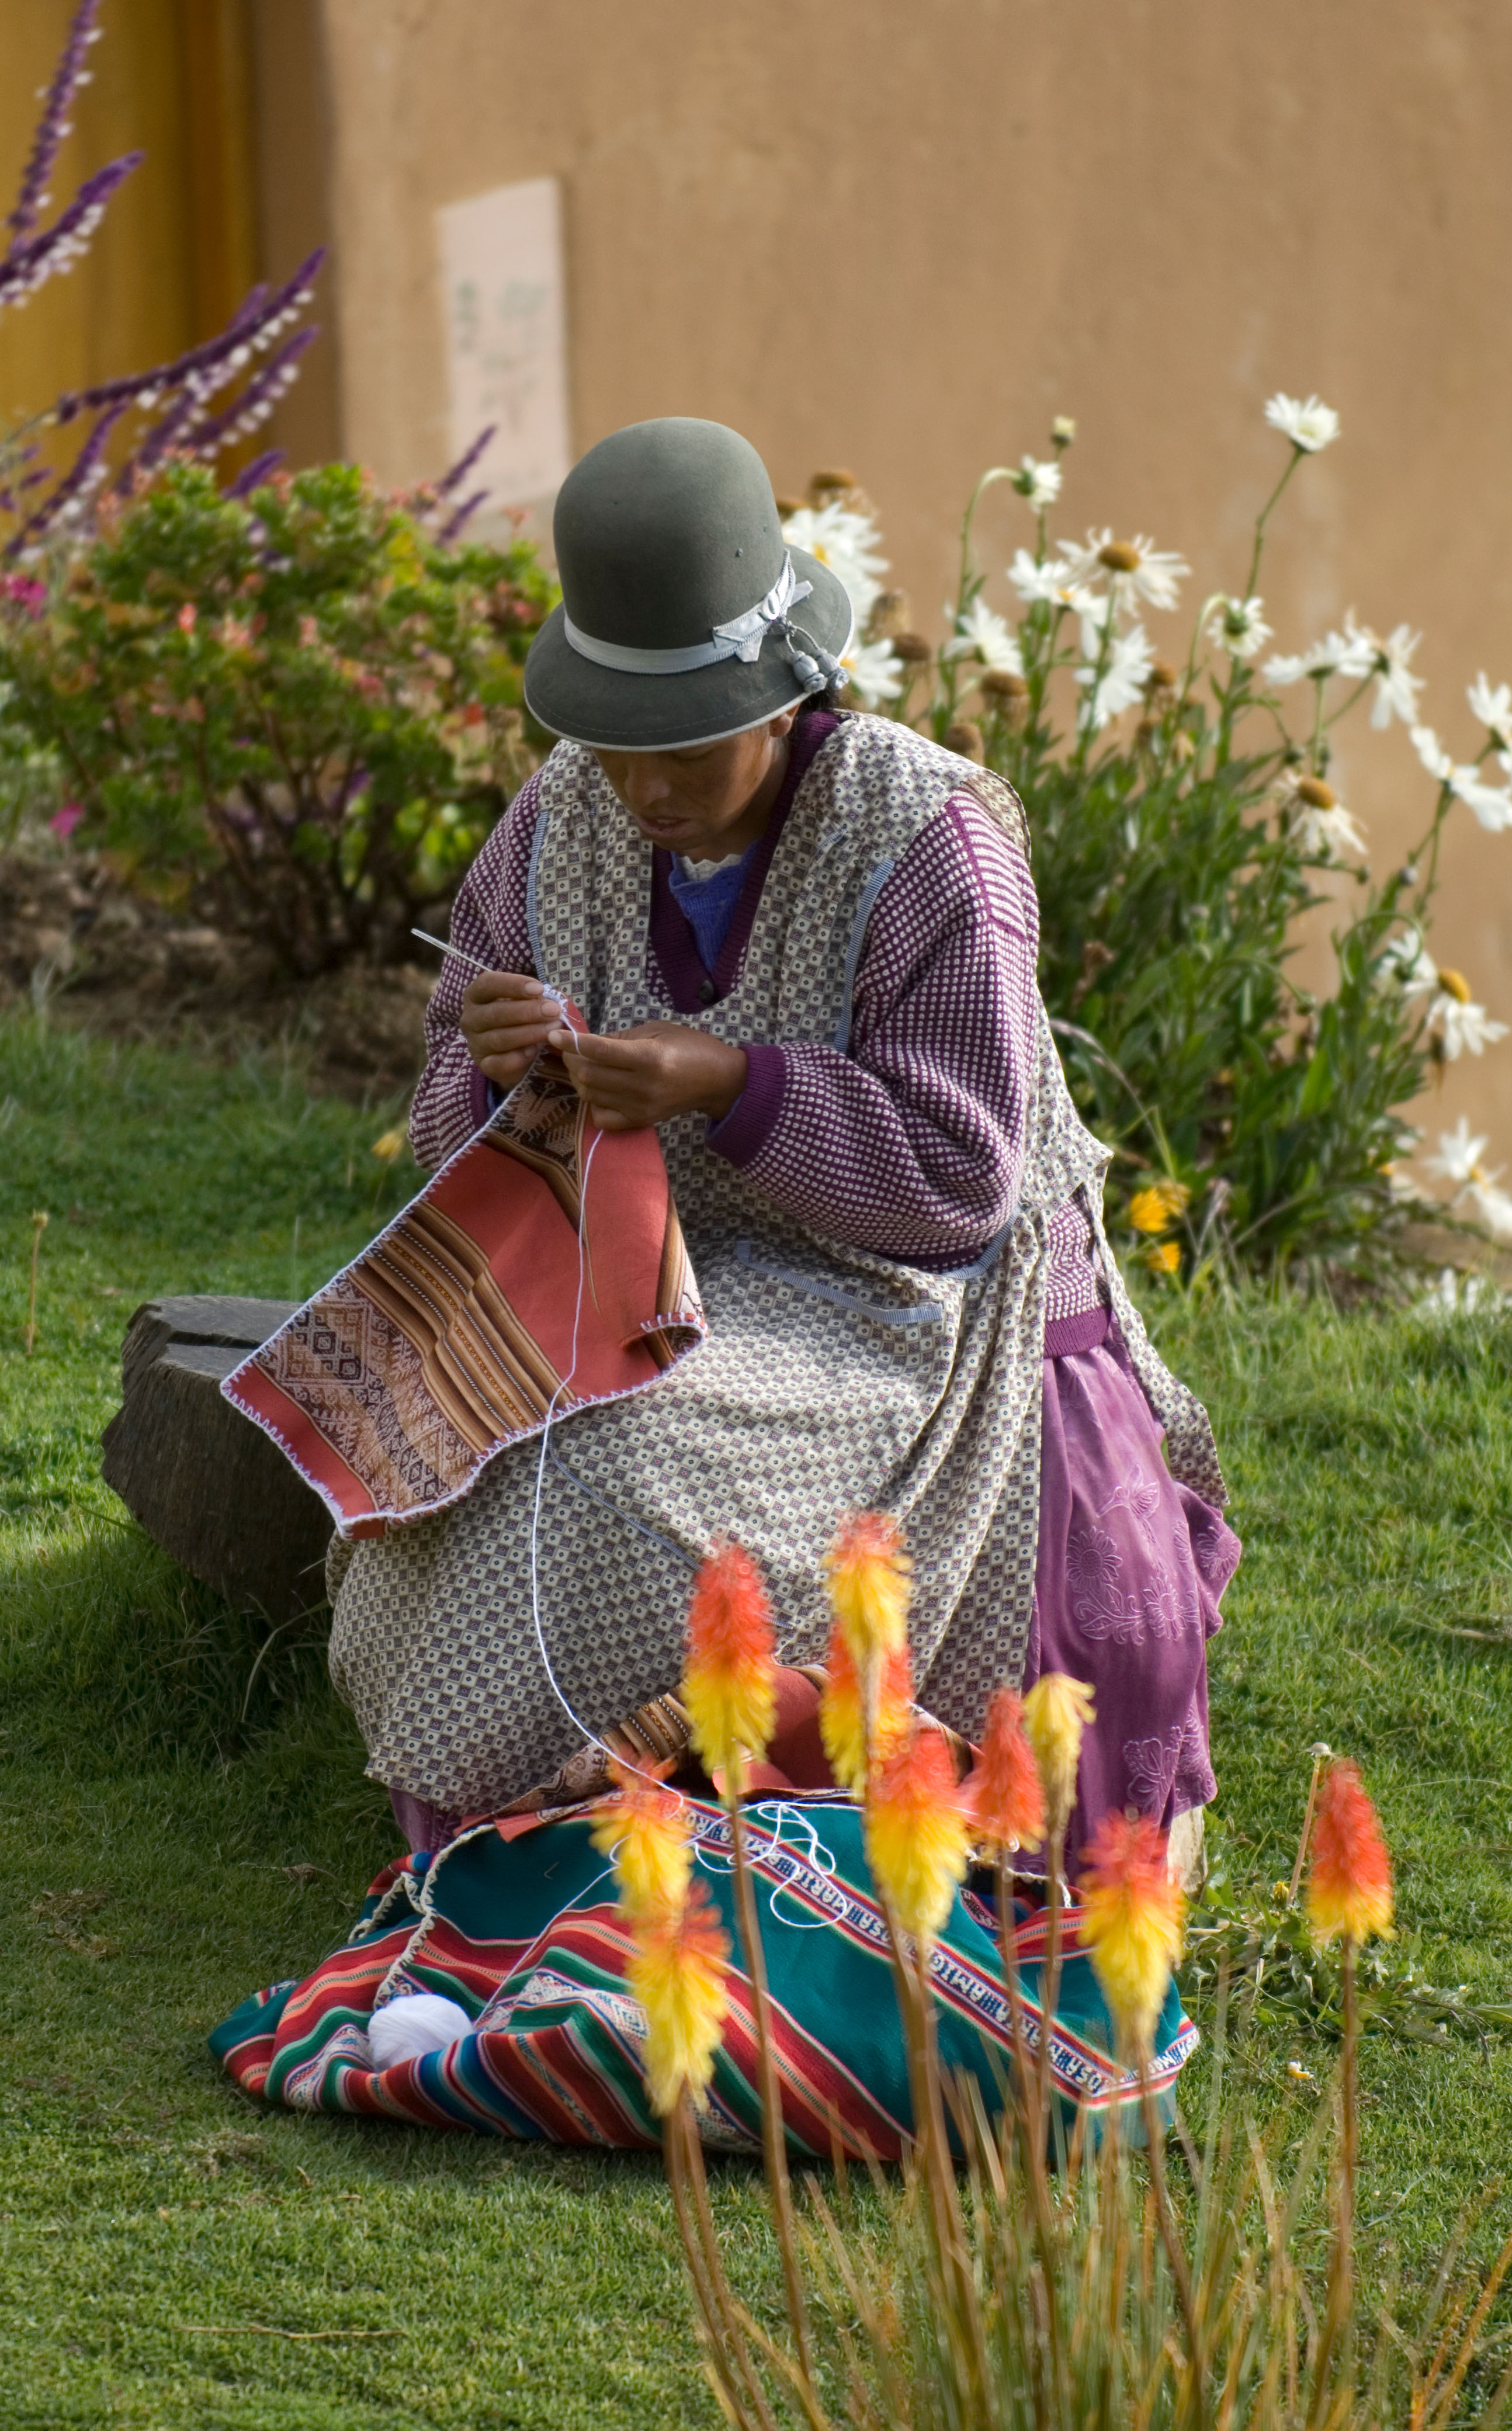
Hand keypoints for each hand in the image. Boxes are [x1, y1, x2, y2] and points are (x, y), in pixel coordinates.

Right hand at [459, 970, 560, 1088]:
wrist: (514, 1052)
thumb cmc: (519, 1018)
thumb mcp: (524, 1002)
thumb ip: (533, 998)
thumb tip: (551, 1000)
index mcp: (475, 996)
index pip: (487, 984)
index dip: (513, 984)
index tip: (539, 988)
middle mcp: (470, 1018)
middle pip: (495, 1013)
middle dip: (527, 1011)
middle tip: (553, 1010)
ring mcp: (474, 1043)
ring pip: (499, 1038)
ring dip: (529, 1033)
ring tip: (553, 1030)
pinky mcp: (483, 1064)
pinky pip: (498, 1063)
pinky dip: (518, 1057)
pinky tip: (535, 1051)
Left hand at [549, 1019, 748, 1132]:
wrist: (717, 1080)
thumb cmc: (690, 1047)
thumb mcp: (657, 1030)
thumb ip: (620, 1038)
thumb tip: (586, 1042)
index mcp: (649, 1057)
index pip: (598, 1051)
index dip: (571, 1042)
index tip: (555, 1035)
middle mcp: (643, 1086)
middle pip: (588, 1075)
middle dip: (572, 1060)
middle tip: (571, 1050)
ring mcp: (640, 1108)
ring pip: (590, 1095)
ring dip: (580, 1079)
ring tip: (584, 1066)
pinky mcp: (640, 1121)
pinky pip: (601, 1117)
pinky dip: (593, 1102)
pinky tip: (600, 1089)